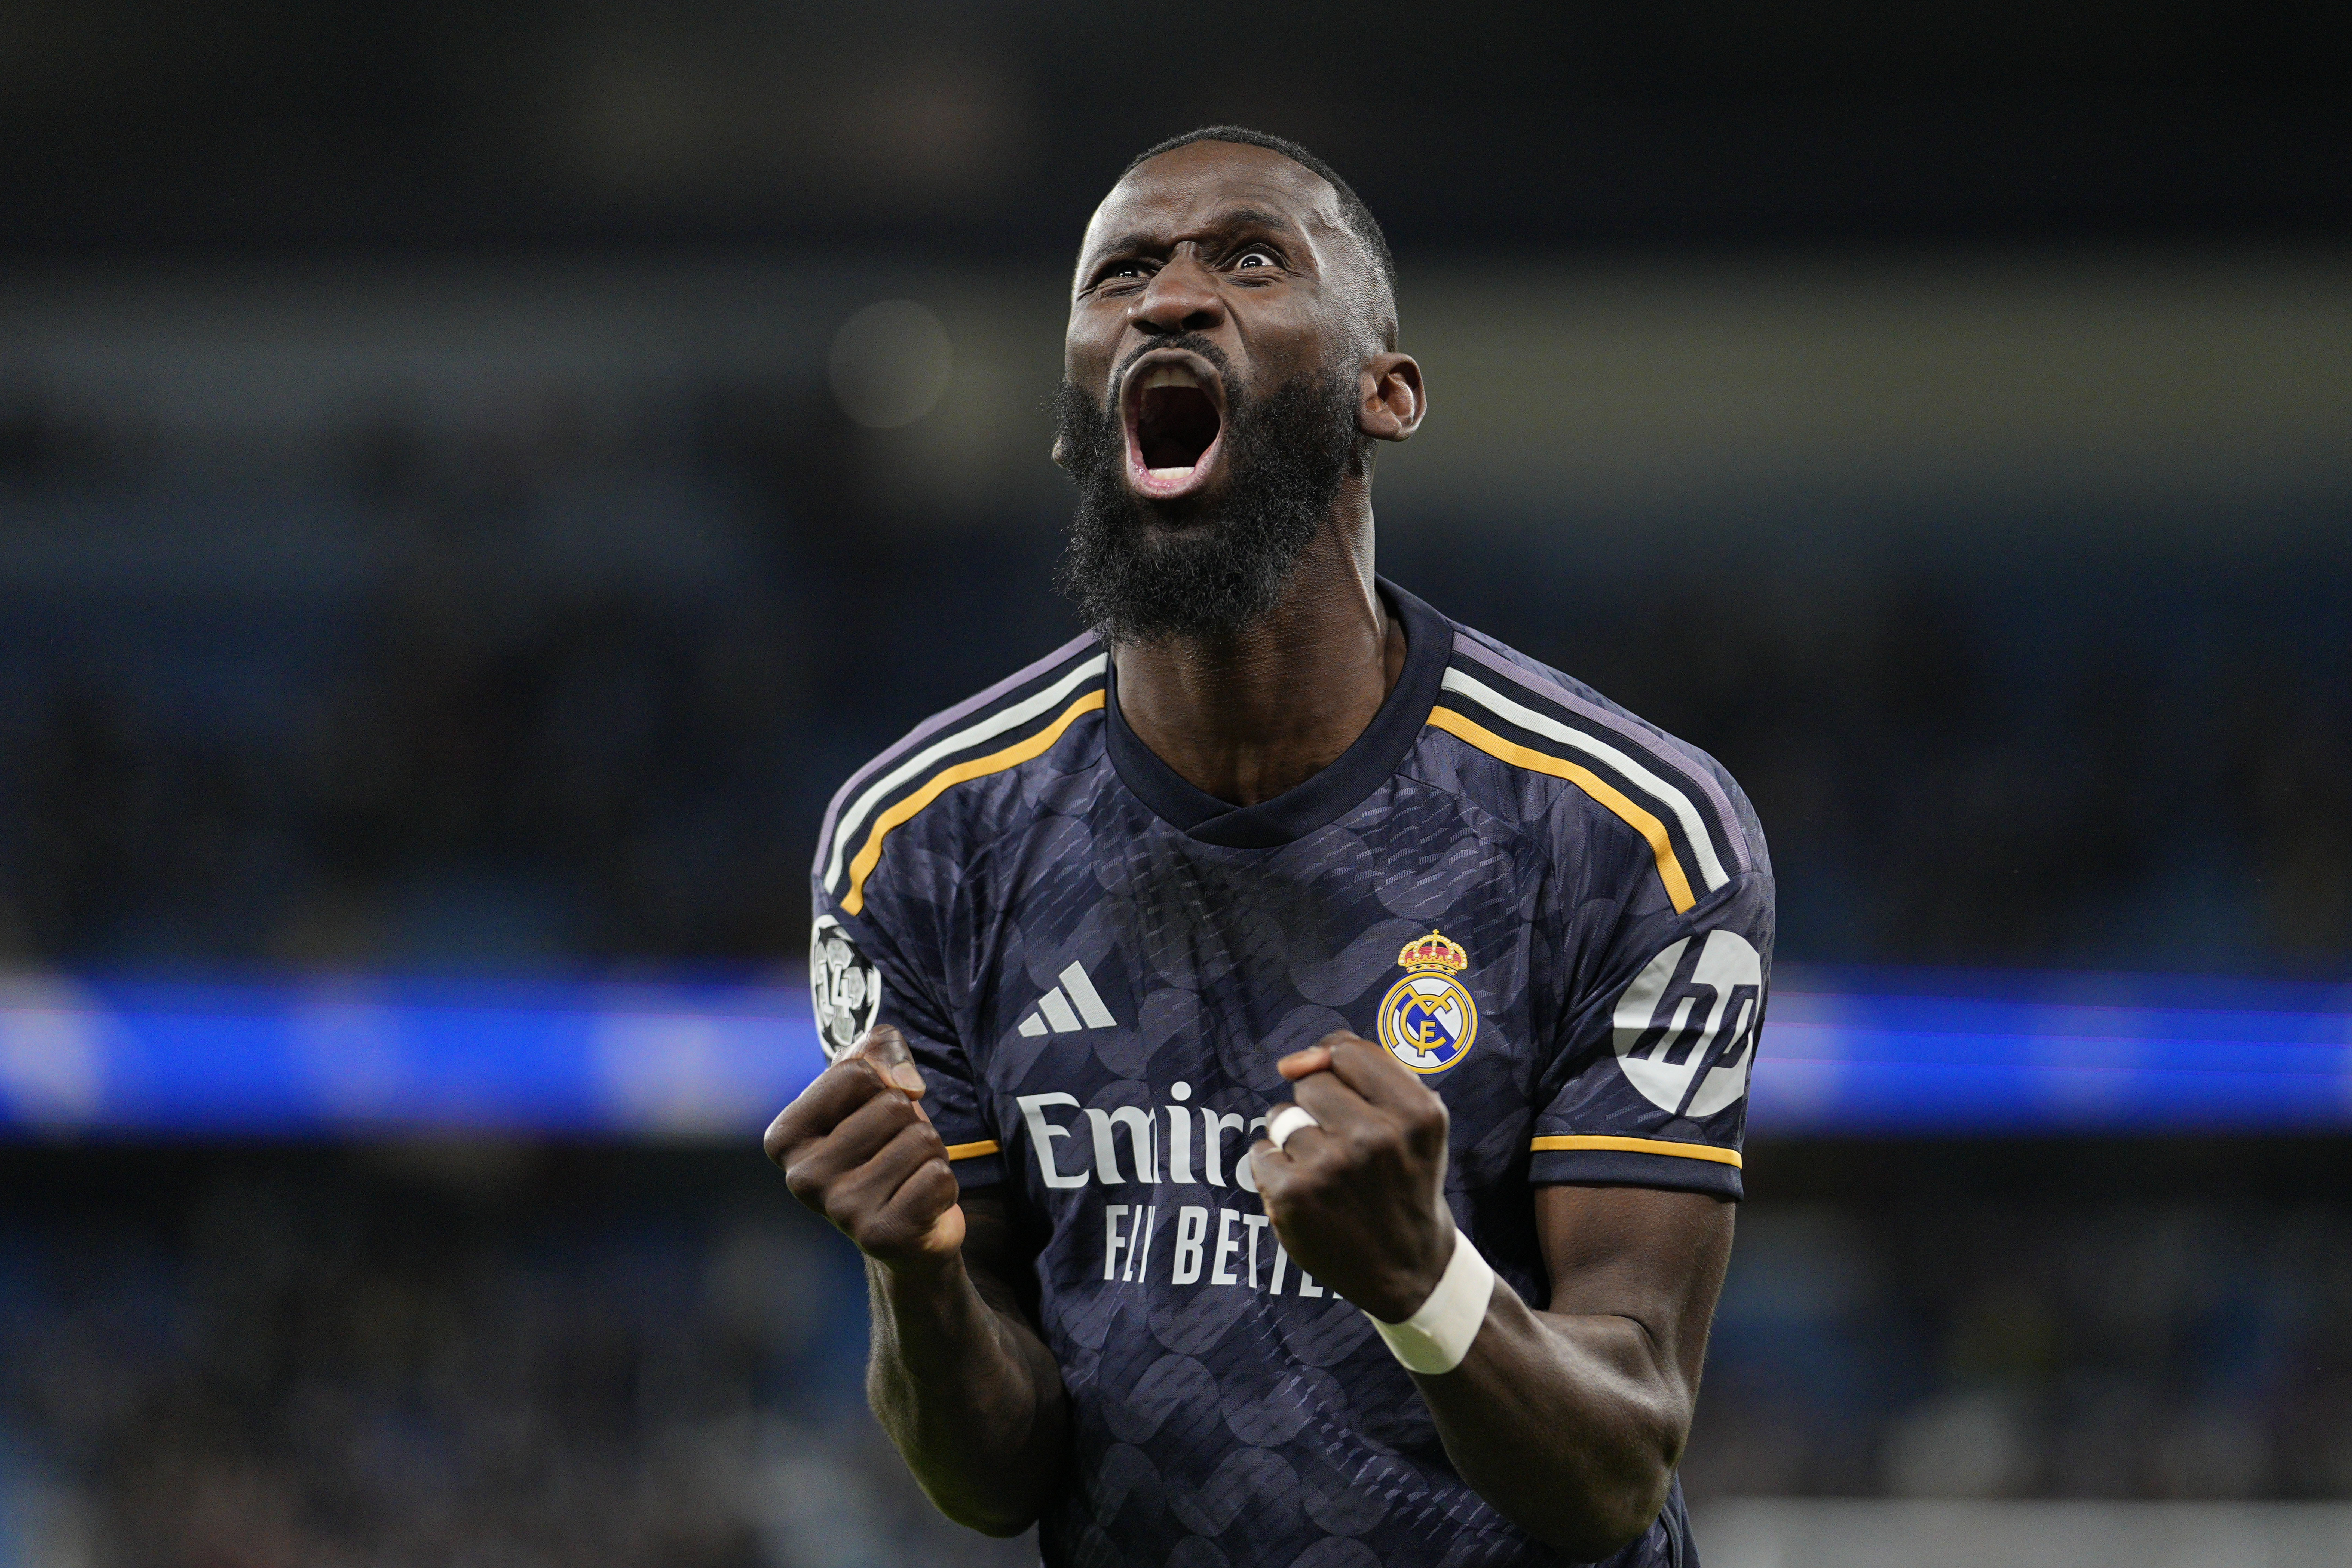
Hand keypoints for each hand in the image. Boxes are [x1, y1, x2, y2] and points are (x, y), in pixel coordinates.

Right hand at [766, 1025, 965, 1269]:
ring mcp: (840, 1211)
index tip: (873, 1113)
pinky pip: (937, 1177)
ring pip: (920, 1139)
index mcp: (785, 1137)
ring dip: (929, 1153)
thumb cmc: (884, 1144)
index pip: (855, 1072)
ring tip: (908, 1175)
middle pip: (892, 1105)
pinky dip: (943, 1184)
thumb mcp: (874, 1082)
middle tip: (896, 1152)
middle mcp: (802, 1178)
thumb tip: (905, 1084)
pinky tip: (922, 1203)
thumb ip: (880, 1049)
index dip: (883, 1083)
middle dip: (910, 1122)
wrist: (908, 1226)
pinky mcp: (881, 1236)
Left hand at [1250, 1032, 1455, 1321]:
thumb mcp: (1413, 1121)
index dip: (1336, 1067)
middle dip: (1319, 1108)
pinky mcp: (1294, 1195)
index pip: (1346, 1051)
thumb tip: (1293, 1062)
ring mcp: (1332, 1167)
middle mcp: (1377, 1138)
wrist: (1409, 1271)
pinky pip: (1261, 1151)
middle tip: (1345, 1148)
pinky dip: (1275, 1169)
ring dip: (1294, 1139)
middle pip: (1311, 1083)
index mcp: (1417, 1112)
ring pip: (1282, 1115)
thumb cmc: (1403, 1181)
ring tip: (1328, 1175)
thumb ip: (1365, 1069)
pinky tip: (1307, 1194)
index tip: (1343, 1094)